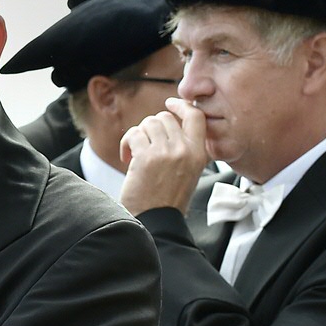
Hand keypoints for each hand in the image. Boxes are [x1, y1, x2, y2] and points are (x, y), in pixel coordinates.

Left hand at [118, 97, 209, 215]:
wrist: (154, 221)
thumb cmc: (166, 199)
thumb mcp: (187, 172)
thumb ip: (184, 148)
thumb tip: (169, 122)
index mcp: (199, 154)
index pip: (196, 116)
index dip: (182, 106)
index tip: (170, 104)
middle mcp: (185, 150)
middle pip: (165, 117)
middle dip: (150, 127)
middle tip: (143, 145)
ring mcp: (166, 153)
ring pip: (149, 123)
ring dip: (138, 134)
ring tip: (134, 153)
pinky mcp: (146, 158)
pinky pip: (133, 134)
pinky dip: (126, 143)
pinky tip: (126, 158)